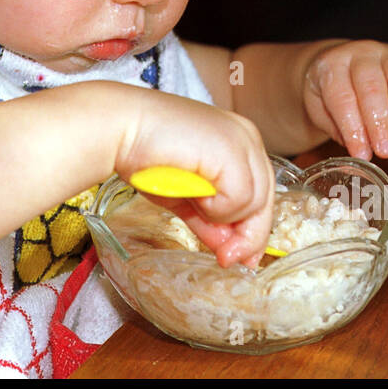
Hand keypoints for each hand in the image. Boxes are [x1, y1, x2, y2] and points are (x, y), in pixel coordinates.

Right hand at [115, 90, 275, 268]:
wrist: (122, 129)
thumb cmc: (146, 154)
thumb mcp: (186, 195)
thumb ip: (210, 219)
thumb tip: (227, 250)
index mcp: (239, 140)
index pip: (260, 192)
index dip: (252, 228)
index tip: (242, 256)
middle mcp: (247, 137)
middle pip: (265, 200)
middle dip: (248, 236)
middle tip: (229, 259)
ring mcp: (242, 143)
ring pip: (255, 204)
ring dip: (223, 218)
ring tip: (194, 204)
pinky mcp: (233, 152)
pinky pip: (238, 200)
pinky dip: (215, 208)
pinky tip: (193, 194)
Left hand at [302, 39, 387, 159]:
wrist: (337, 62)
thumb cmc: (328, 92)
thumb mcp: (321, 109)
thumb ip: (339, 131)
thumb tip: (360, 159)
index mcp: (331, 66)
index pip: (341, 97)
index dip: (352, 128)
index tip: (362, 155)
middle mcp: (360, 54)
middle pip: (371, 84)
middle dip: (380, 120)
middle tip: (387, 151)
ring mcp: (386, 52)